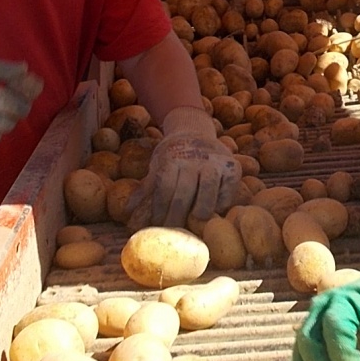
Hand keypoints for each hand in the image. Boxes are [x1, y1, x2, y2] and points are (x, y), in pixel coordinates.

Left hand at [126, 111, 240, 228]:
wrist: (195, 130)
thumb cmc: (173, 154)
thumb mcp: (157, 165)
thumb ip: (145, 188)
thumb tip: (126, 213)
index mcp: (172, 158)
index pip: (164, 189)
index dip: (160, 211)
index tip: (158, 226)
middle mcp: (194, 158)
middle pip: (184, 193)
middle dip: (176, 216)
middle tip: (174, 231)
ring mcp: (215, 161)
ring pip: (209, 190)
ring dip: (201, 209)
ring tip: (195, 221)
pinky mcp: (233, 166)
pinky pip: (228, 189)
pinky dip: (222, 202)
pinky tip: (214, 210)